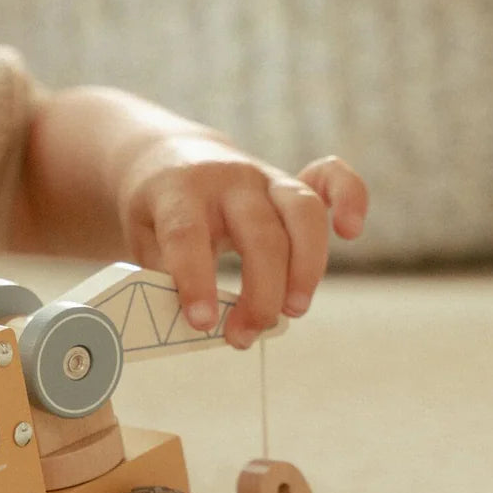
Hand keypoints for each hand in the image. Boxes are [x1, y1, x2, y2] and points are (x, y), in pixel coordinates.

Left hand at [118, 142, 367, 346]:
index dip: (196, 280)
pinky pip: (330, 178)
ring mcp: (263, 176)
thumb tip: (198, 323)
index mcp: (177, 190)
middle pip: (258, 232)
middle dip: (260, 292)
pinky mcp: (290, 180)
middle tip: (244, 335)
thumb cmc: (157, 211)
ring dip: (306, 267)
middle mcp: (227, 179)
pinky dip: (351, 197)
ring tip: (293, 311)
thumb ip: (165, 275)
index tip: (202, 322)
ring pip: (302, 213)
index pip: (187, 234)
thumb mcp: (142, 238)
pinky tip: (350, 230)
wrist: (168, 158)